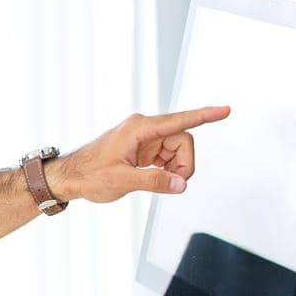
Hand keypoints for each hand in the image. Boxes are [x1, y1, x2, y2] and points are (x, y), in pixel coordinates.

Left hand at [48, 105, 230, 203]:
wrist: (70, 177)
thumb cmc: (88, 175)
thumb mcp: (122, 181)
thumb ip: (153, 182)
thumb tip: (181, 184)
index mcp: (139, 129)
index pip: (179, 121)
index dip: (204, 116)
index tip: (225, 111)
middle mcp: (144, 128)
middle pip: (183, 140)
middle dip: (185, 163)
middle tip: (173, 183)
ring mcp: (144, 138)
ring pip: (178, 150)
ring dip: (176, 168)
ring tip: (158, 182)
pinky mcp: (143, 148)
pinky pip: (168, 156)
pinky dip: (168, 170)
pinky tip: (154, 178)